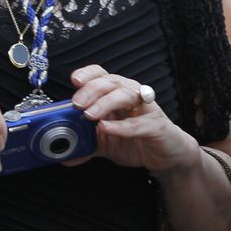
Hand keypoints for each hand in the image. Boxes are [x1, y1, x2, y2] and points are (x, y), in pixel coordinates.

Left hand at [69, 64, 197, 173]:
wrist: (167, 155)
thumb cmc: (137, 140)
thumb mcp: (107, 143)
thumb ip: (86, 145)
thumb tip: (63, 156)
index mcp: (117, 93)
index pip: (101, 74)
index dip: (88, 74)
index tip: (74, 80)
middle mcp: (131, 95)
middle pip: (111, 81)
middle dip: (91, 90)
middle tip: (77, 104)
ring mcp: (145, 108)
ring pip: (126, 95)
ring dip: (106, 102)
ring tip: (90, 115)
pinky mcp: (156, 125)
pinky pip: (139, 122)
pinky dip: (123, 126)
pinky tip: (108, 128)